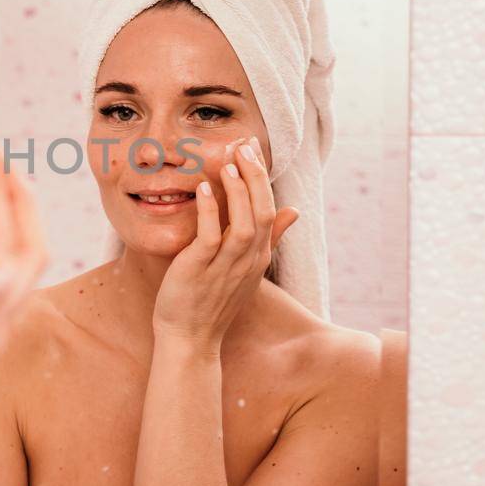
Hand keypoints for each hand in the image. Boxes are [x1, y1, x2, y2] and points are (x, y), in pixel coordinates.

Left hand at [149, 135, 298, 352]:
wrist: (190, 339)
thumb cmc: (212, 302)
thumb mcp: (245, 269)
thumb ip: (268, 238)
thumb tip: (294, 211)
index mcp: (258, 256)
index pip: (270, 209)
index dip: (262, 177)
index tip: (252, 150)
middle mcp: (248, 260)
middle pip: (263, 211)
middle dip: (256, 176)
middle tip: (244, 146)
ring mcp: (227, 267)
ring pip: (245, 224)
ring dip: (239, 192)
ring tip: (230, 163)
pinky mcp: (201, 270)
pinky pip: (211, 237)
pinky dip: (210, 211)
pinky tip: (204, 190)